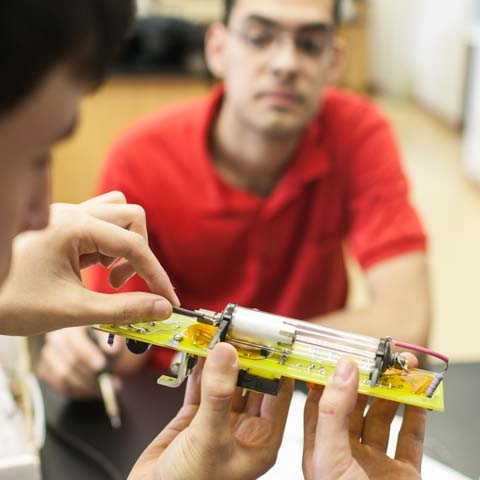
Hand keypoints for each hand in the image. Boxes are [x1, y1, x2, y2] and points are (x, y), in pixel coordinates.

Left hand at [0, 192, 178, 334]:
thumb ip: (123, 309)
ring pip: (116, 212)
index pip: (134, 244)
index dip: (156, 275)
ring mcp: (65, 216)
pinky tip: (93, 268)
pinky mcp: (61, 225)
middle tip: (122, 284)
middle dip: (139, 252)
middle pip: (131, 215)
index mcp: (73, 228)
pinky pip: (99, 224)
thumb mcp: (72, 311)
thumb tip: (161, 308)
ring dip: (124, 242)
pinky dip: (107, 245)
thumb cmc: (10, 302)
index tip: (168, 300)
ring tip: (108, 273)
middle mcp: (71, 214)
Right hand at [37, 327, 124, 398]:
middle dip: (91, 377)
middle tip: (110, 383)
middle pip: (69, 363)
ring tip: (108, 388)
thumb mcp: (112, 331)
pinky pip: (61, 386)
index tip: (101, 366)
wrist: (97, 342)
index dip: (88, 354)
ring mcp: (48, 354)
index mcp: (70, 323)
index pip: (75, 341)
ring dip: (88, 387)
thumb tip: (111, 351)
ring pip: (64, 377)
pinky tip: (96, 390)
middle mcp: (54, 337)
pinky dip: (80, 392)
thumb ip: (111, 338)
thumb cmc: (104, 334)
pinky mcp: (45, 369)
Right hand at [129, 343, 293, 479]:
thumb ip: (219, 395)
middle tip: (239, 329)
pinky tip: (198, 351)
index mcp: (261, 440)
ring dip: (220, 358)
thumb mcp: (209, 439)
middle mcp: (243, 429)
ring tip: (218, 333)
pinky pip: (201, 385)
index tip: (268, 337)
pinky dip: (198, 368)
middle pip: (251, 381)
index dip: (275, 363)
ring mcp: (219, 421)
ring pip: (225, 380)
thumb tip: (227, 354)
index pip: (277, 392)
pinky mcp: (195, 417)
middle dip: (245, 355)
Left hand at [303, 358, 425, 479]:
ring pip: (383, 419)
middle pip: (355, 407)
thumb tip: (343, 369)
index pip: (321, 404)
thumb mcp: (330, 457)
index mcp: (321, 450)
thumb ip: (334, 412)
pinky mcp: (404, 475)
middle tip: (378, 359)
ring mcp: (376, 464)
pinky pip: (411, 439)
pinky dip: (417, 417)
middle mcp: (348, 455)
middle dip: (367, 381)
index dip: (330, 378)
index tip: (342, 355)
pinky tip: (419, 398)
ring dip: (392, 394)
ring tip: (400, 371)